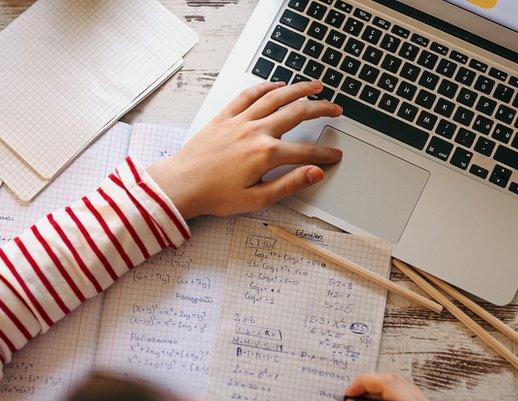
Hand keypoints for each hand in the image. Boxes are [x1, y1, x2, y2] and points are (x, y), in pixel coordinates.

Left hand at [147, 80, 342, 217]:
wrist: (182, 184)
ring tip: (315, 85)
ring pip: (276, 97)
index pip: (305, 151)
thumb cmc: (215, 195)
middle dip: (321, 109)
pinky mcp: (225, 116)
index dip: (324, 153)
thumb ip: (290, 184)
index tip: (335, 155)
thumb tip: (315, 173)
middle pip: (296, 113)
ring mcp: (240, 120)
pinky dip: (265, 87)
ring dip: (299, 89)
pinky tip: (277, 85)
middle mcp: (256, 131)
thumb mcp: (257, 199)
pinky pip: (248, 95)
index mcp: (266, 154)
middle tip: (336, 109)